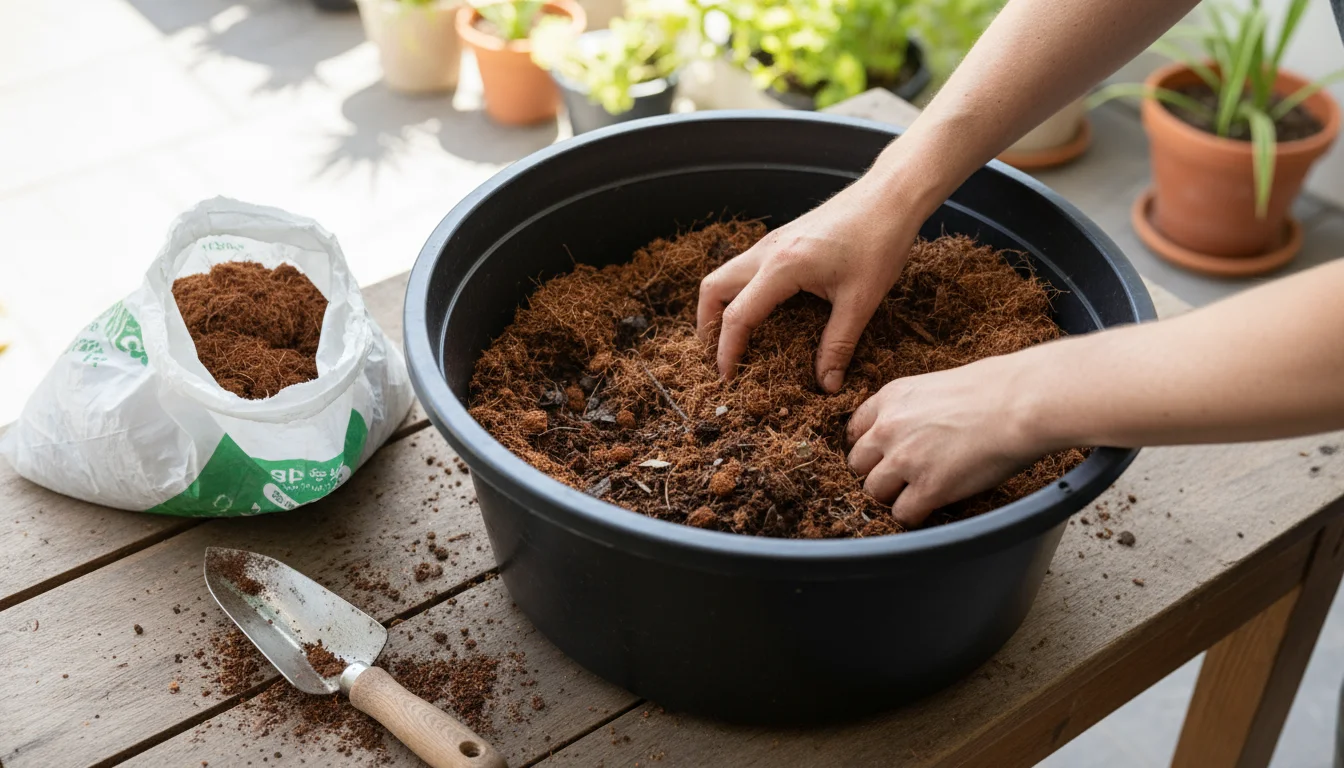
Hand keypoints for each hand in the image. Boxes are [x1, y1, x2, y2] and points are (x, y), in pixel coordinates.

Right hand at [696, 177, 919, 392]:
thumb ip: (839, 345)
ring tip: (735, 338)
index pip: (738, 315)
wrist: (890, 196)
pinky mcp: (782, 239)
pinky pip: (746, 268)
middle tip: (720, 356)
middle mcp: (767, 252)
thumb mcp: (861, 300)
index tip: (728, 378)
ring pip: (725, 275)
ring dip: (721, 307)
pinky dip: (740, 293)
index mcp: (782, 267)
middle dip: (708, 325)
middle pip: (712, 289)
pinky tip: (762, 311)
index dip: (727, 351)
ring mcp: (772, 242)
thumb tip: (827, 384)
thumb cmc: (879, 241)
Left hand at [845, 354, 1051, 526]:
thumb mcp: (938, 384)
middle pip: (858, 464)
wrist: (1021, 402)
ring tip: (916, 496)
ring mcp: (905, 460)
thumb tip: (921, 427)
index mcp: (891, 397)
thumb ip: (916, 409)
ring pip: (874, 492)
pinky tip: (931, 509)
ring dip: (893, 497)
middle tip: (898, 479)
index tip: (881, 457)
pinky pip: (903, 514)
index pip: (855, 430)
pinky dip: (914, 517)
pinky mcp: (928, 488)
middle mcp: (889, 428)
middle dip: (876, 473)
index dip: (870, 448)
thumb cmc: (996, 389)